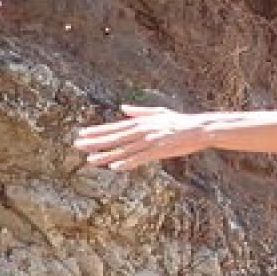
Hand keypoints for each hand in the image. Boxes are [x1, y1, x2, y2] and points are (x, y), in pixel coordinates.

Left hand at [73, 105, 209, 170]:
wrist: (199, 128)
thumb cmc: (180, 121)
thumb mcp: (158, 112)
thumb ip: (139, 112)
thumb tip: (123, 108)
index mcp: (140, 122)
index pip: (114, 127)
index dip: (97, 131)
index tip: (81, 134)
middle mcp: (141, 131)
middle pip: (114, 138)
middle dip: (94, 142)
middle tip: (77, 145)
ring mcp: (149, 141)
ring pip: (123, 150)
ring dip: (106, 155)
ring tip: (90, 160)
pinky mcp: (158, 151)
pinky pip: (139, 158)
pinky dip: (127, 162)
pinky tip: (115, 167)